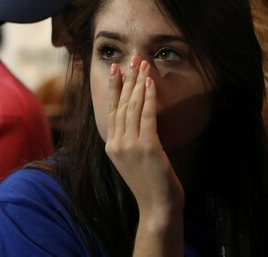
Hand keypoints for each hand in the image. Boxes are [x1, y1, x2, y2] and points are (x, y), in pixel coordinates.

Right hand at [105, 55, 183, 222]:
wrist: (156, 207)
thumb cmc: (148, 184)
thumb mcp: (131, 160)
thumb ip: (129, 140)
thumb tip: (134, 118)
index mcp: (111, 145)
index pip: (111, 109)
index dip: (114, 87)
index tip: (115, 68)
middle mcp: (117, 143)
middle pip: (121, 104)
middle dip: (127, 78)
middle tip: (132, 58)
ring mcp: (130, 145)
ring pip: (133, 107)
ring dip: (139, 83)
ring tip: (143, 65)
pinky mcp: (147, 147)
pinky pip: (147, 116)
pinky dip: (149, 98)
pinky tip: (151, 84)